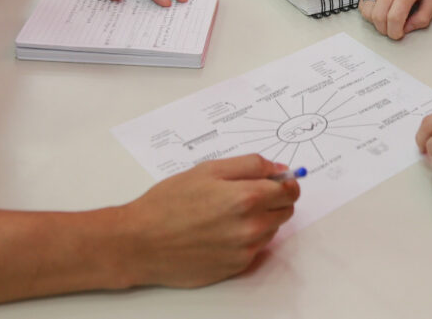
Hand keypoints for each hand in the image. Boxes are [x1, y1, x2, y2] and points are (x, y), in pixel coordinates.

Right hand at [116, 154, 299, 287]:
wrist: (141, 242)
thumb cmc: (169, 202)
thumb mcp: (208, 169)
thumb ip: (249, 165)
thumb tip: (278, 168)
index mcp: (247, 198)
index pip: (290, 190)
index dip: (286, 182)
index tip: (277, 179)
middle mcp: (251, 227)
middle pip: (286, 211)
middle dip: (275, 199)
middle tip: (247, 193)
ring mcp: (245, 251)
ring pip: (271, 230)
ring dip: (261, 219)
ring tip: (227, 213)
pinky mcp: (236, 267)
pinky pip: (255, 248)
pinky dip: (246, 238)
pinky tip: (220, 231)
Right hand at [358, 0, 431, 39]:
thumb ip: (424, 16)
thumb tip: (407, 28)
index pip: (394, 18)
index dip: (395, 32)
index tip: (399, 33)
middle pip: (378, 18)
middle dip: (385, 30)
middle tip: (393, 27)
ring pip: (367, 12)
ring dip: (375, 22)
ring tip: (385, 18)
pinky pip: (361, 3)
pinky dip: (368, 11)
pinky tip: (379, 8)